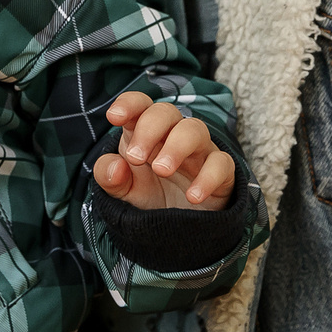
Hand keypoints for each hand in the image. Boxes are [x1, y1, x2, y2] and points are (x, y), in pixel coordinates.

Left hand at [94, 90, 235, 210]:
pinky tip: (193, 197)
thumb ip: (109, 178)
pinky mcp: (221, 171)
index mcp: (145, 132)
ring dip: (177, 146)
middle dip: (149, 128)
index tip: (114, 116)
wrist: (180, 227)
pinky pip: (222, 163)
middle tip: (135, 157)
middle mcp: (173, 135)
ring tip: (162, 170)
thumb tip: (115, 167)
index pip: (140, 105)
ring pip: (195, 129)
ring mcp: (199, 151)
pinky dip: (208, 178)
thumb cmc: (150, 195)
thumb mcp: (123, 191)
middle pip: (166, 112)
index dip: (129, 104)